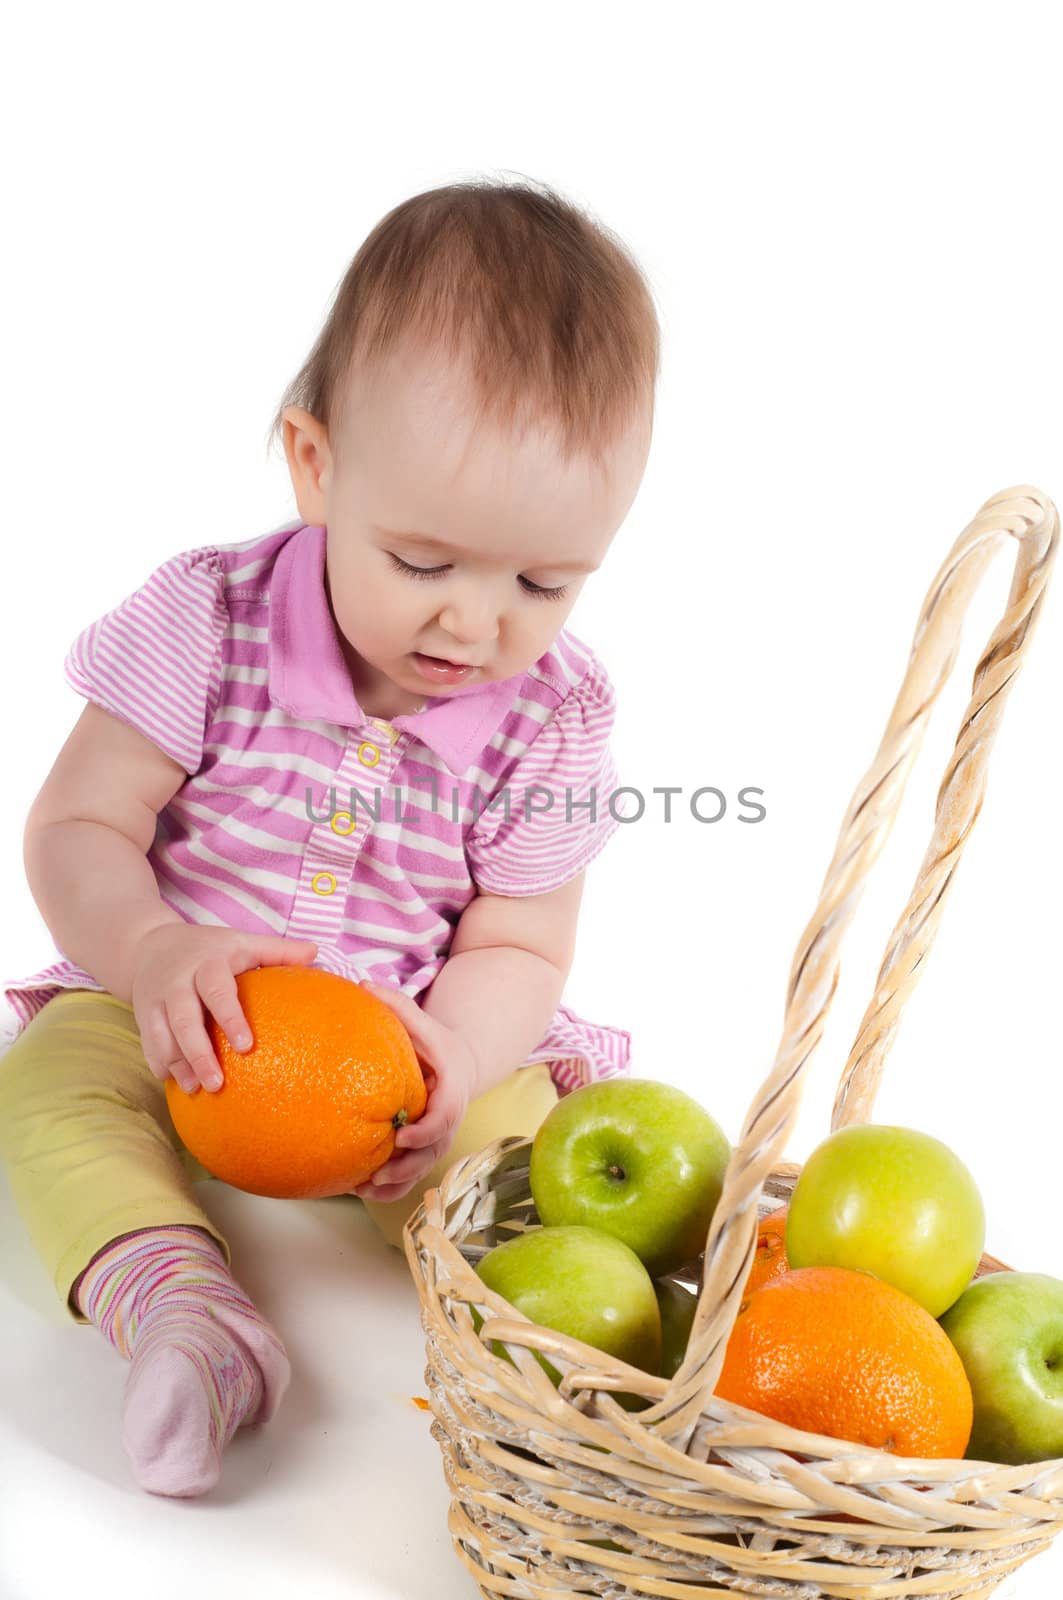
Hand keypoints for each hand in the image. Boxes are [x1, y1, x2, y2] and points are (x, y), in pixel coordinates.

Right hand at [130, 925, 317, 1095]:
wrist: (149, 945)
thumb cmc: (209, 949)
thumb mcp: (241, 942)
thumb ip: (276, 950)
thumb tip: (316, 951)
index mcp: (206, 964)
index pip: (217, 992)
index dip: (230, 1018)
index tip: (246, 1046)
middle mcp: (177, 982)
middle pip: (183, 1019)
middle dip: (198, 1052)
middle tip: (217, 1083)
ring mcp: (155, 1000)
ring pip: (161, 1036)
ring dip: (178, 1064)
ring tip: (197, 1090)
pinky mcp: (142, 1016)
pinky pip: (148, 1044)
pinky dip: (160, 1064)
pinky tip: (178, 1084)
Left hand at [350, 982, 479, 1203]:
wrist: (460, 1064)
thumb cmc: (436, 1043)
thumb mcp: (423, 1022)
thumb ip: (398, 1005)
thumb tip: (363, 985)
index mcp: (452, 1090)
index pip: (444, 1116)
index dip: (426, 1130)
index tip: (402, 1136)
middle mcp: (449, 1120)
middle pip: (433, 1151)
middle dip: (407, 1167)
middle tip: (378, 1173)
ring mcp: (439, 1139)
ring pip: (422, 1169)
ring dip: (396, 1184)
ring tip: (364, 1188)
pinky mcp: (426, 1150)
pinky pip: (413, 1176)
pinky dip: (392, 1189)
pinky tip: (363, 1190)